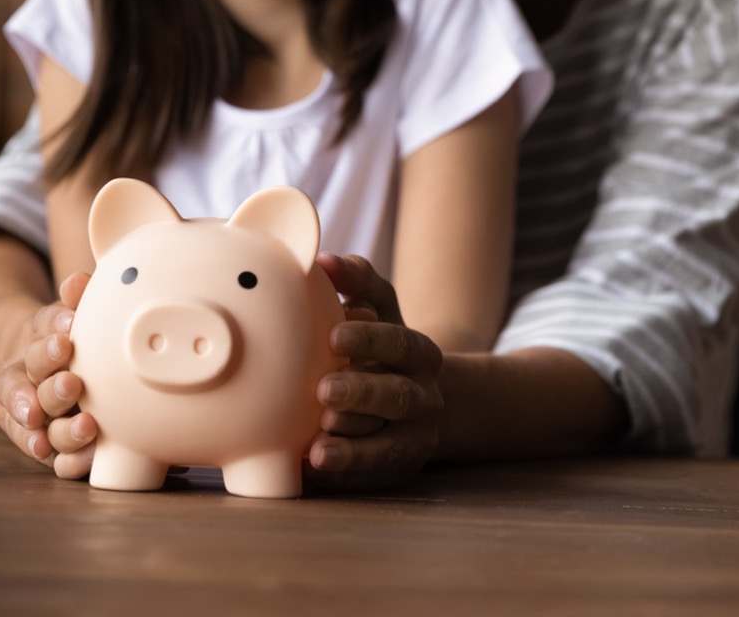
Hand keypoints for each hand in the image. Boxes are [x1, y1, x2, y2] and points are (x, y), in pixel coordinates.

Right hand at [0, 272, 96, 477]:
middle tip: (73, 384)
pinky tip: (87, 459)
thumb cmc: (62, 338)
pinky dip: (68, 461)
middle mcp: (26, 388)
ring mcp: (34, 420)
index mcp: (29, 352)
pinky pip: (55, 459)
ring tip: (88, 427)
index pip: (33, 350)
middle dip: (54, 389)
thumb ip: (72, 300)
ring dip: (64, 431)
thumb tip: (79, 280)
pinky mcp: (48, 446)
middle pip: (34, 390)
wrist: (37, 367)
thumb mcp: (63, 316)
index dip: (47, 348)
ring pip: (42, 429)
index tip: (65, 342)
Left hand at [306, 254, 442, 491]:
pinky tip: (314, 469)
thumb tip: (323, 260)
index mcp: (420, 352)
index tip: (334, 334)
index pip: (400, 343)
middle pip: (397, 396)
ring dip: (352, 444)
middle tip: (322, 390)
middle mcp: (425, 397)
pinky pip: (371, 477)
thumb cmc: (383, 347)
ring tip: (318, 441)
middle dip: (361, 394)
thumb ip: (358, 281)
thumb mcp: (380, 311)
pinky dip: (344, 475)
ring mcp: (415, 438)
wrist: (418, 403)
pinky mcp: (398, 471)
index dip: (370, 339)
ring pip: (388, 445)